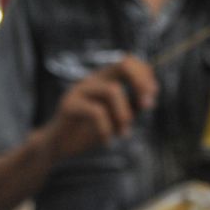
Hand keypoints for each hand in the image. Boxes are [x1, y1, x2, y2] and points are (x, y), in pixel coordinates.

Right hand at [41, 56, 157, 160]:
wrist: (58, 147)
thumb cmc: (88, 132)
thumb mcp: (116, 118)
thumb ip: (131, 107)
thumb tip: (150, 96)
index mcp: (104, 80)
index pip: (129, 62)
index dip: (146, 76)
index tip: (151, 99)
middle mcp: (92, 80)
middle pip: (123, 64)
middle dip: (141, 83)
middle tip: (146, 106)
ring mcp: (79, 90)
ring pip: (112, 90)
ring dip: (124, 115)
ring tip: (123, 133)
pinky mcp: (69, 105)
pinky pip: (96, 112)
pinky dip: (107, 129)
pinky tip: (107, 141)